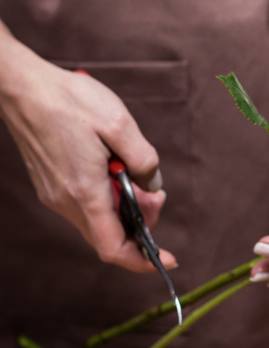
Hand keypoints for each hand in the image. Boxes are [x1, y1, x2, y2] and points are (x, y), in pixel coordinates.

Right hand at [0, 31, 175, 271]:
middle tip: (155, 193)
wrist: (22, 88)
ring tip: (135, 174)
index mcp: (85, 192)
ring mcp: (55, 195)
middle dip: (140, 224)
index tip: (168, 260)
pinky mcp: (51, 185)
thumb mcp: (120, 125)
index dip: (143, 260)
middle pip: (110, 236)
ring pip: (98, 221)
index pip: (113, 247)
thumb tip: (153, 185)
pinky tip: (115, 170)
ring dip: (125, 209)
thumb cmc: (70, 101)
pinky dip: (109, 199)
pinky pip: (86, 206)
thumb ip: (144, 160)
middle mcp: (65, 201)